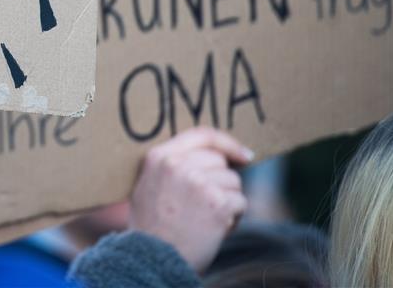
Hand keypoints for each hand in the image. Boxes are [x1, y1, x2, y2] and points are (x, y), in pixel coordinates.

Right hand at [129, 127, 253, 273]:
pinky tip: (215, 229)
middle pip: (220, 162)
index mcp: (159, 157)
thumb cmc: (152, 226)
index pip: (202, 135)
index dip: (227, 142)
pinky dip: (234, 218)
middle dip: (221, 182)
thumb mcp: (148, 185)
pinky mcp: (217, 202)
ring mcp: (198, 182)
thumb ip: (171, 166)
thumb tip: (214, 157)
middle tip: (207, 204)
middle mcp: (178, 165)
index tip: (244, 154)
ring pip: (234, 182)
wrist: (153, 258)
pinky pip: (240, 202)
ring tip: (207, 219)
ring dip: (228, 201)